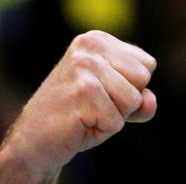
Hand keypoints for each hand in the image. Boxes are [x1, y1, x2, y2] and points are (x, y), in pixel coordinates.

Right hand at [4, 30, 157, 171]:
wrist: (36, 140)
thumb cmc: (78, 119)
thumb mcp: (116, 105)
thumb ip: (141, 101)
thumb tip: (149, 101)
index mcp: (98, 40)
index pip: (147, 65)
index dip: (131, 89)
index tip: (102, 94)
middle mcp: (90, 47)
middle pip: (143, 80)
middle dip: (125, 103)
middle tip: (93, 107)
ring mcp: (85, 68)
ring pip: (133, 100)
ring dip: (114, 117)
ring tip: (87, 115)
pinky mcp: (83, 92)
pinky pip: (117, 121)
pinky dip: (103, 130)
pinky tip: (80, 124)